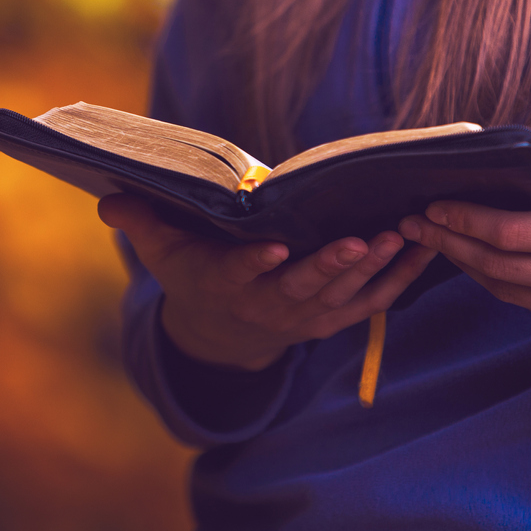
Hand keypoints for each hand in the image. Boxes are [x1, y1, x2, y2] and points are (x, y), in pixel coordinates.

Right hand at [99, 193, 435, 370]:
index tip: (273, 248)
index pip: (239, 275)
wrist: (228, 330)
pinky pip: (375, 299)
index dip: (256, 265)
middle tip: (356, 241)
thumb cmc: (196, 274)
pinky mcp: (338, 314)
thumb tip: (107, 200)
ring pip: (345, 293)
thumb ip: (142, 222)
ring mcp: (310, 313)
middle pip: (303, 288)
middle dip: (330, 267)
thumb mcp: (164, 252)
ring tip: (399, 234)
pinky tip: (424, 244)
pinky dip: (401, 276)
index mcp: (227, 285)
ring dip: (374, 268)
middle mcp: (271, 304)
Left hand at [398, 148, 530, 349]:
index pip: (509, 233)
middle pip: (500, 268)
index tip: (429, 207)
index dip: (462, 221)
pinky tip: (483, 264)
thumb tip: (490, 155)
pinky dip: (505, 286)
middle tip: (415, 226)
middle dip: (449, 244)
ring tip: (440, 241)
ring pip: (510, 293)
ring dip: (469, 267)